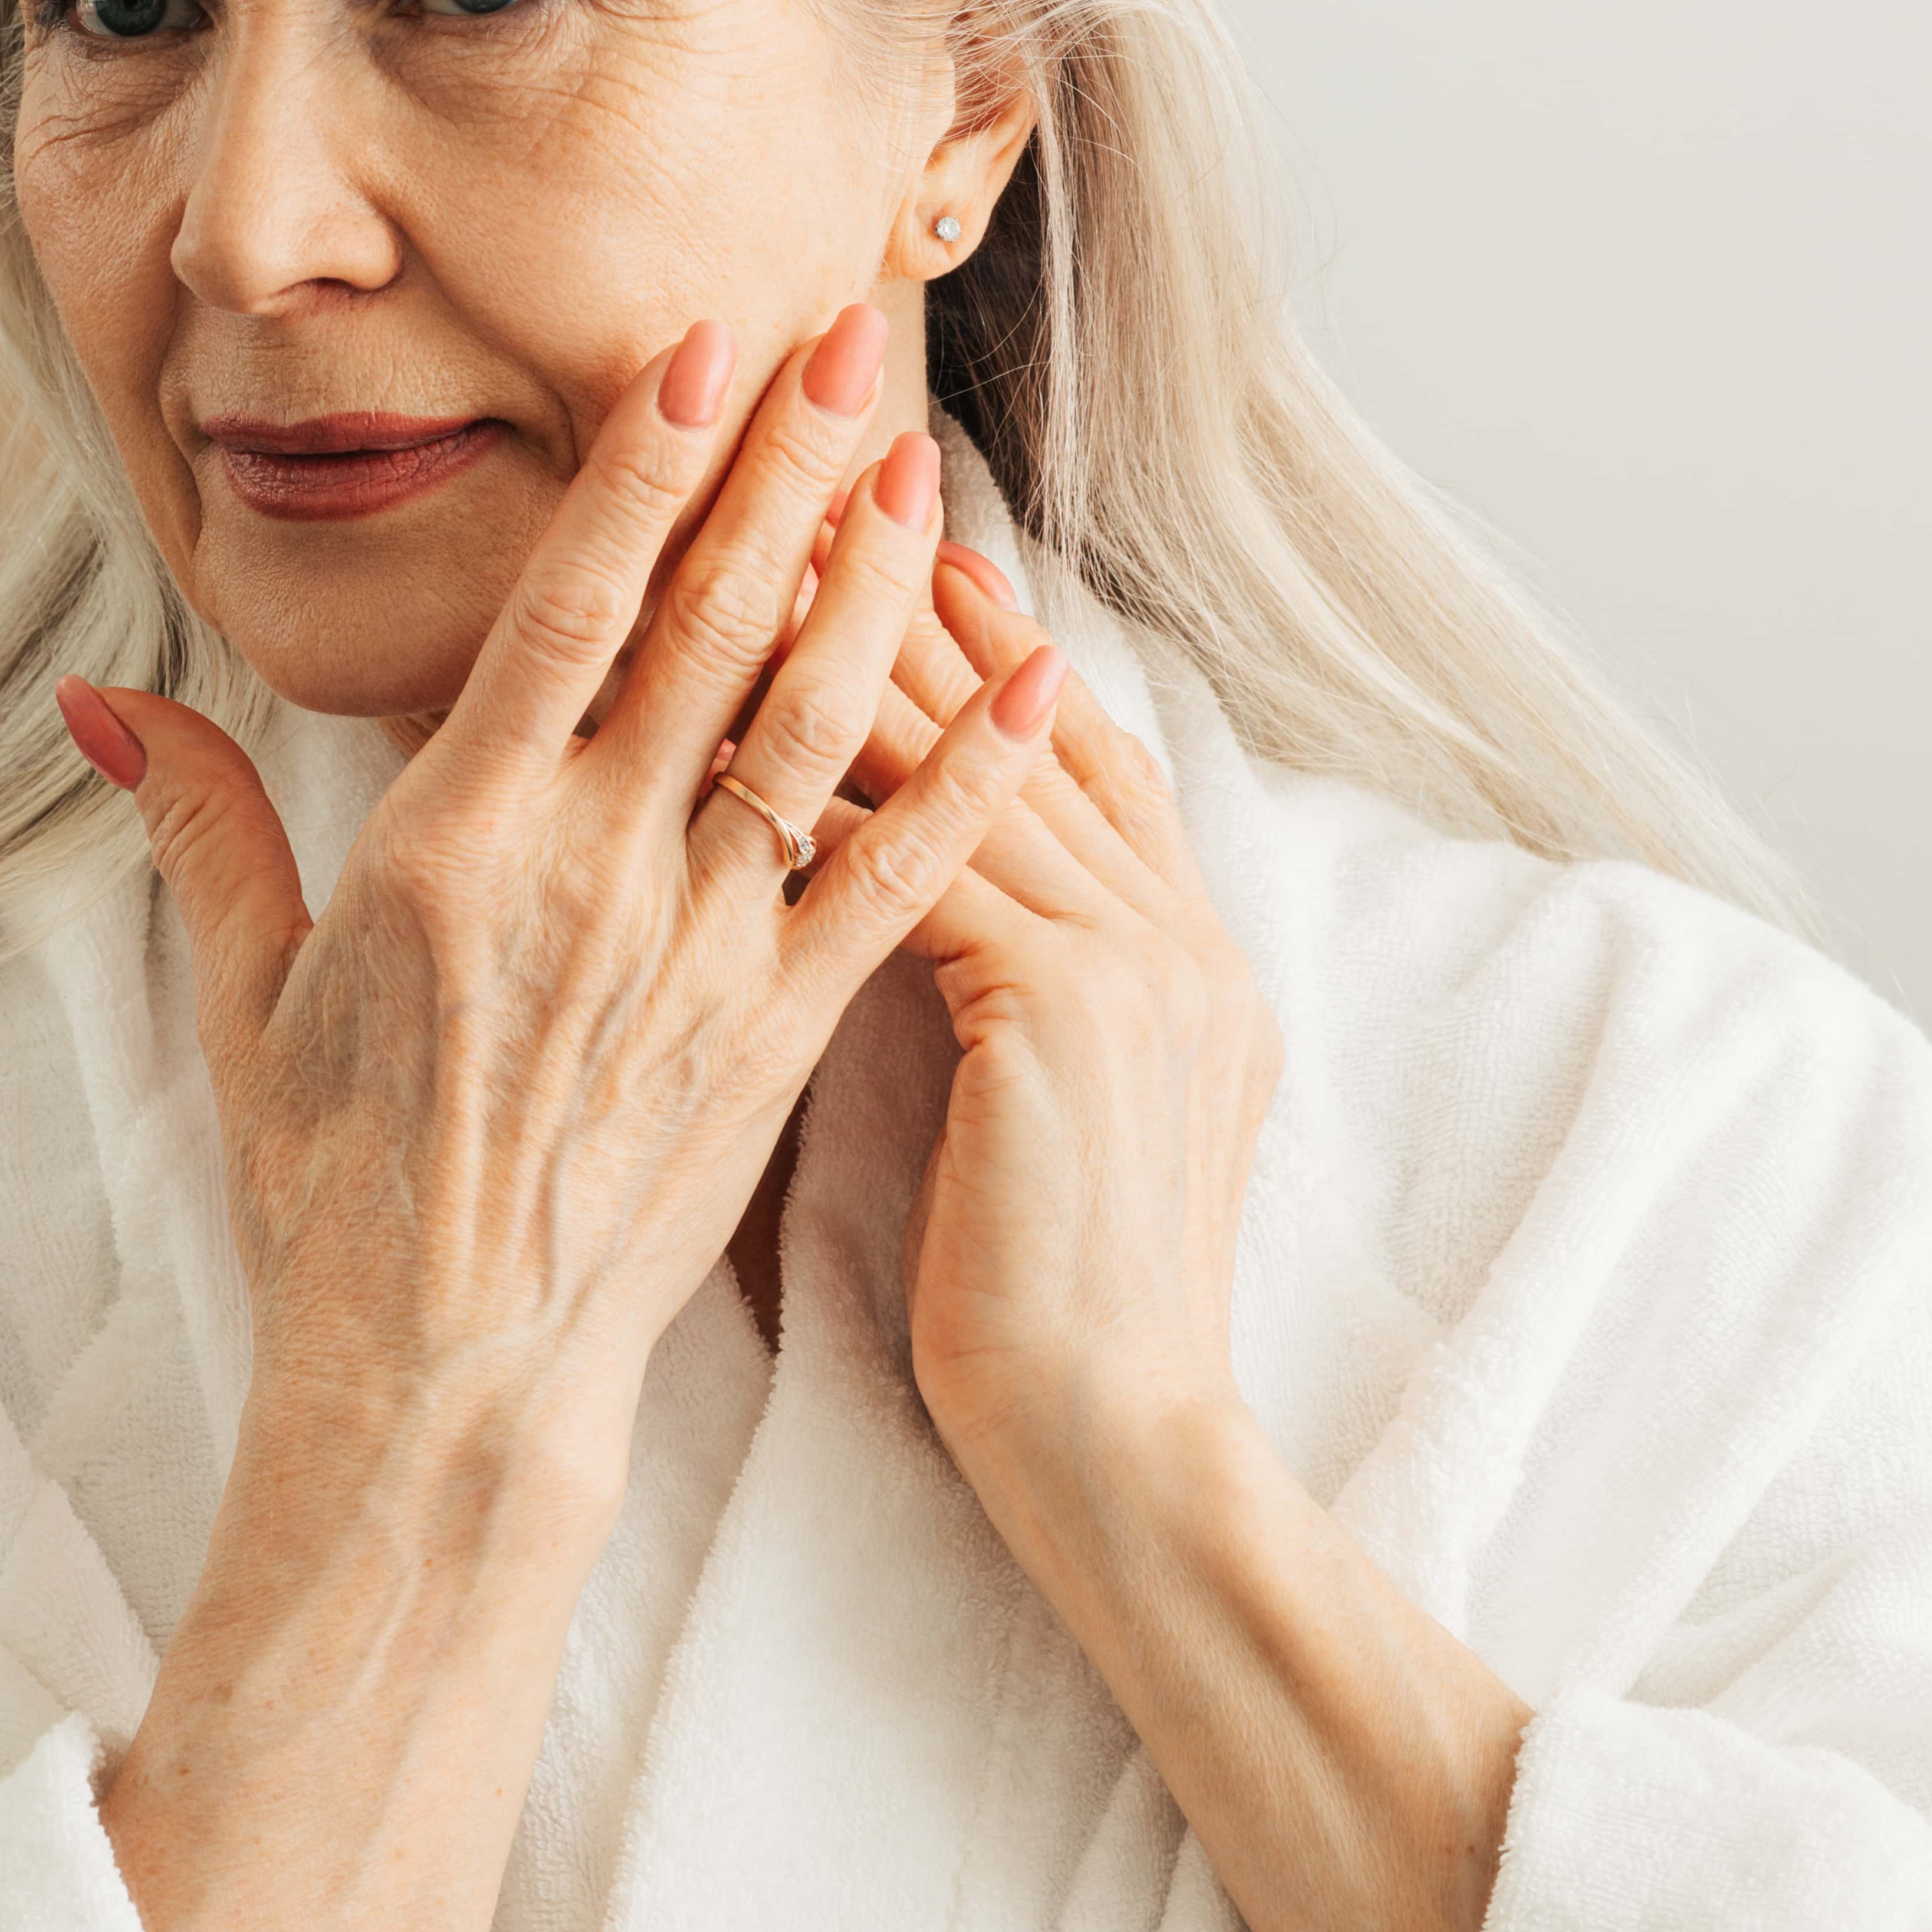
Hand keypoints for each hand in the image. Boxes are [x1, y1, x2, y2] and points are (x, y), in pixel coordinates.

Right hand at [67, 306, 1061, 1477]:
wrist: (439, 1378)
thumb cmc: (328, 1189)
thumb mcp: (241, 997)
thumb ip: (198, 824)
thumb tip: (91, 700)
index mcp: (457, 838)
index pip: (568, 604)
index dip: (644, 465)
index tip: (704, 344)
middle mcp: (590, 871)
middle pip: (712, 627)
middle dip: (787, 470)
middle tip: (853, 334)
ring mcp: (698, 951)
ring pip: (814, 728)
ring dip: (880, 587)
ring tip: (927, 468)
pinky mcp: (777, 1036)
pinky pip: (895, 881)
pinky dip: (974, 777)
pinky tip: (1038, 685)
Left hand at [853, 541, 1284, 1483]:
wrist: (1119, 1451)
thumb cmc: (1053, 1323)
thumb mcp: (1064, 1130)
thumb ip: (1041, 1010)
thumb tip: (967, 934)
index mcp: (1189, 969)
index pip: (1085, 762)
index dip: (1003, 649)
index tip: (923, 544)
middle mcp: (1180, 943)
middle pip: (1034, 724)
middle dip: (927, 600)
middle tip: (826, 480)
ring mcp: (1138, 969)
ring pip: (975, 768)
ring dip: (866, 655)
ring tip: (767, 553)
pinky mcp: (1065, 1012)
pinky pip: (931, 859)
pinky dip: (839, 790)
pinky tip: (742, 721)